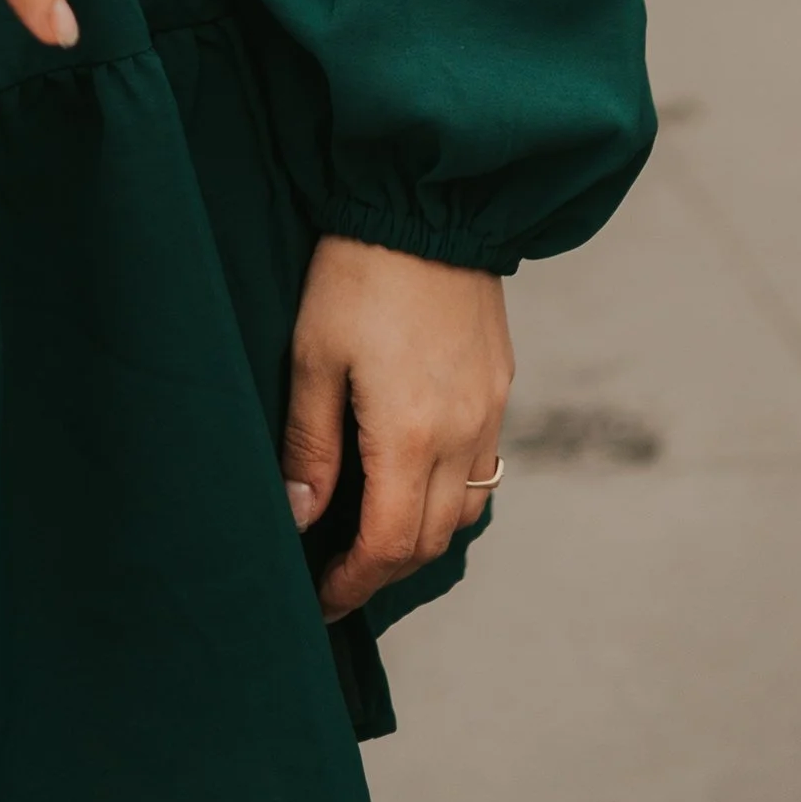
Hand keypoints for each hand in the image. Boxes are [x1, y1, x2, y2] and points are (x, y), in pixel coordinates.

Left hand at [282, 235, 513, 619]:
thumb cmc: (355, 273)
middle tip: (338, 577)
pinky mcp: (499, 386)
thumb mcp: (313, 356)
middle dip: (383, 571)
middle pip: (430, 541)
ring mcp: (488, 412)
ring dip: (420, 539)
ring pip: (465, 512)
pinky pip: (484, 470)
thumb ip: (311, 445)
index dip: (353, 583)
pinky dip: (451, 498)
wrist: (427, 203)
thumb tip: (301, 518)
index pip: (388, 545)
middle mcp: (461, 434)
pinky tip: (415, 485)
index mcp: (410, 434)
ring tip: (373, 539)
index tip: (321, 598)